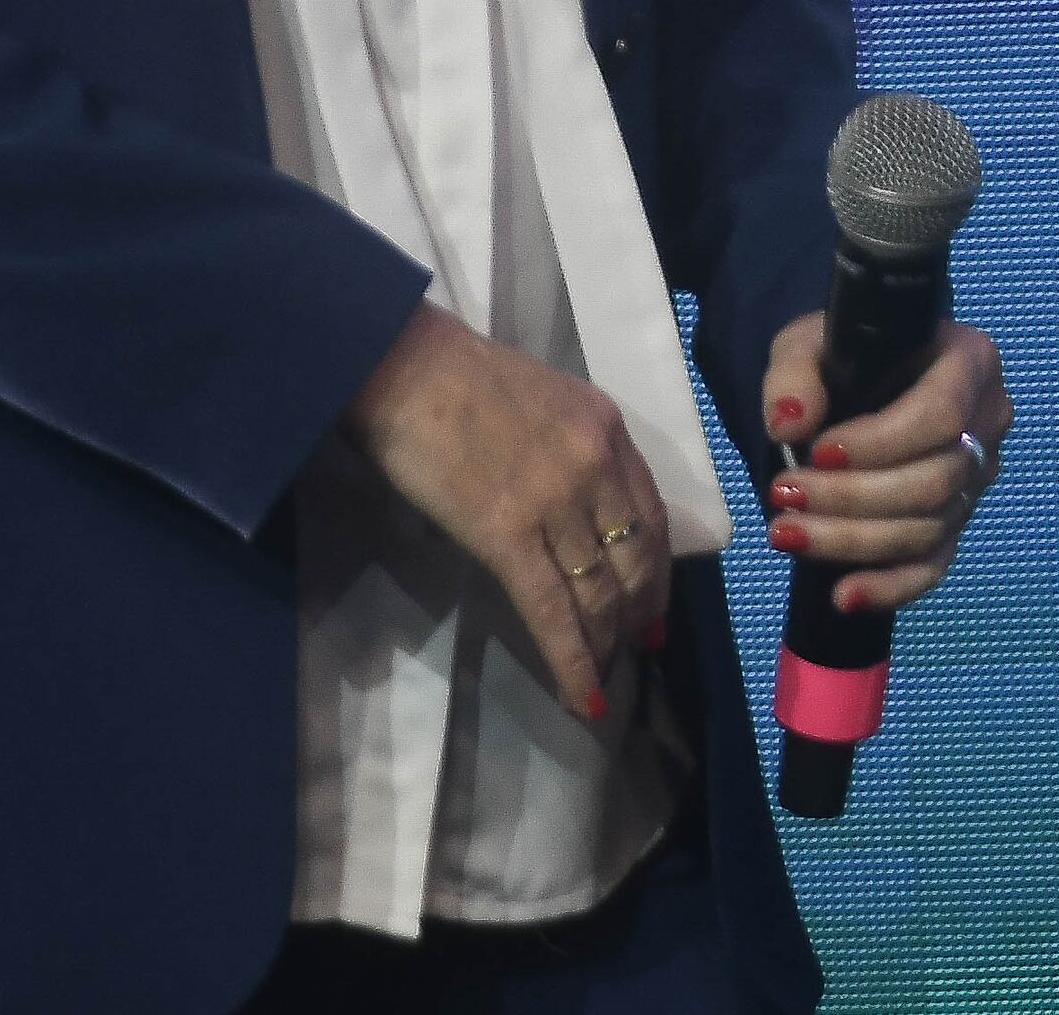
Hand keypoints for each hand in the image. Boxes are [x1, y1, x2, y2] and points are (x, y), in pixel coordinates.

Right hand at [338, 301, 669, 715]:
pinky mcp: (509, 535)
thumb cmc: (456, 374)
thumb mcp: (544, 397)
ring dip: (603, 643)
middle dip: (636, 614)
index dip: (657, 571)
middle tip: (631, 648)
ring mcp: (556, 502)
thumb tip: (572, 505)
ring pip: (598, 593)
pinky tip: (581, 695)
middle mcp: (595, 465)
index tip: (653, 605)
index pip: (652, 515)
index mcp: (606, 426)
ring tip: (602, 675)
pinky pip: (553, 611)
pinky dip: (572, 661)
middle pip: (634, 560)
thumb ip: (571, 445)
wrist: (401, 364)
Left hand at [760, 313, 1010, 615]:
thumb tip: (788, 426)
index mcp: (970, 364)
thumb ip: (794, 375)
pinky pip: (933, 567)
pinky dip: (889, 587)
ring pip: (927, 528)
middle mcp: (987, 426)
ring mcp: (975, 483)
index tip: (818, 452)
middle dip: (852, 497)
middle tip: (783, 494)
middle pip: (934, 481)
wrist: (860, 378)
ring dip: (852, 540)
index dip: (881, 442)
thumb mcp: (808, 343)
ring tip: (785, 533)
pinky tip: (843, 596)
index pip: (941, 414)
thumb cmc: (844, 353)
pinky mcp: (955, 526)